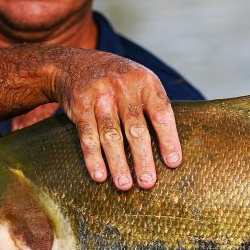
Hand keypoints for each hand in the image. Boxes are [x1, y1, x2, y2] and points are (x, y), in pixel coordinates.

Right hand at [50, 49, 181, 190]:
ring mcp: (100, 96)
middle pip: (136, 128)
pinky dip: (93, 158)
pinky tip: (100, 175)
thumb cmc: (119, 82)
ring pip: (111, 135)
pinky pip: (88, 136)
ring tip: (125, 185)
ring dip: (118, 163)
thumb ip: (154, 108)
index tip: (173, 163)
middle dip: (142, 158)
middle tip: (148, 182)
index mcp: (146, 82)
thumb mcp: (140, 83)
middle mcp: (123, 87)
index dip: (168, 139)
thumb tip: (172, 150)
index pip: (161, 113)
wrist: (76, 64)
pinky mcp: (80, 106)